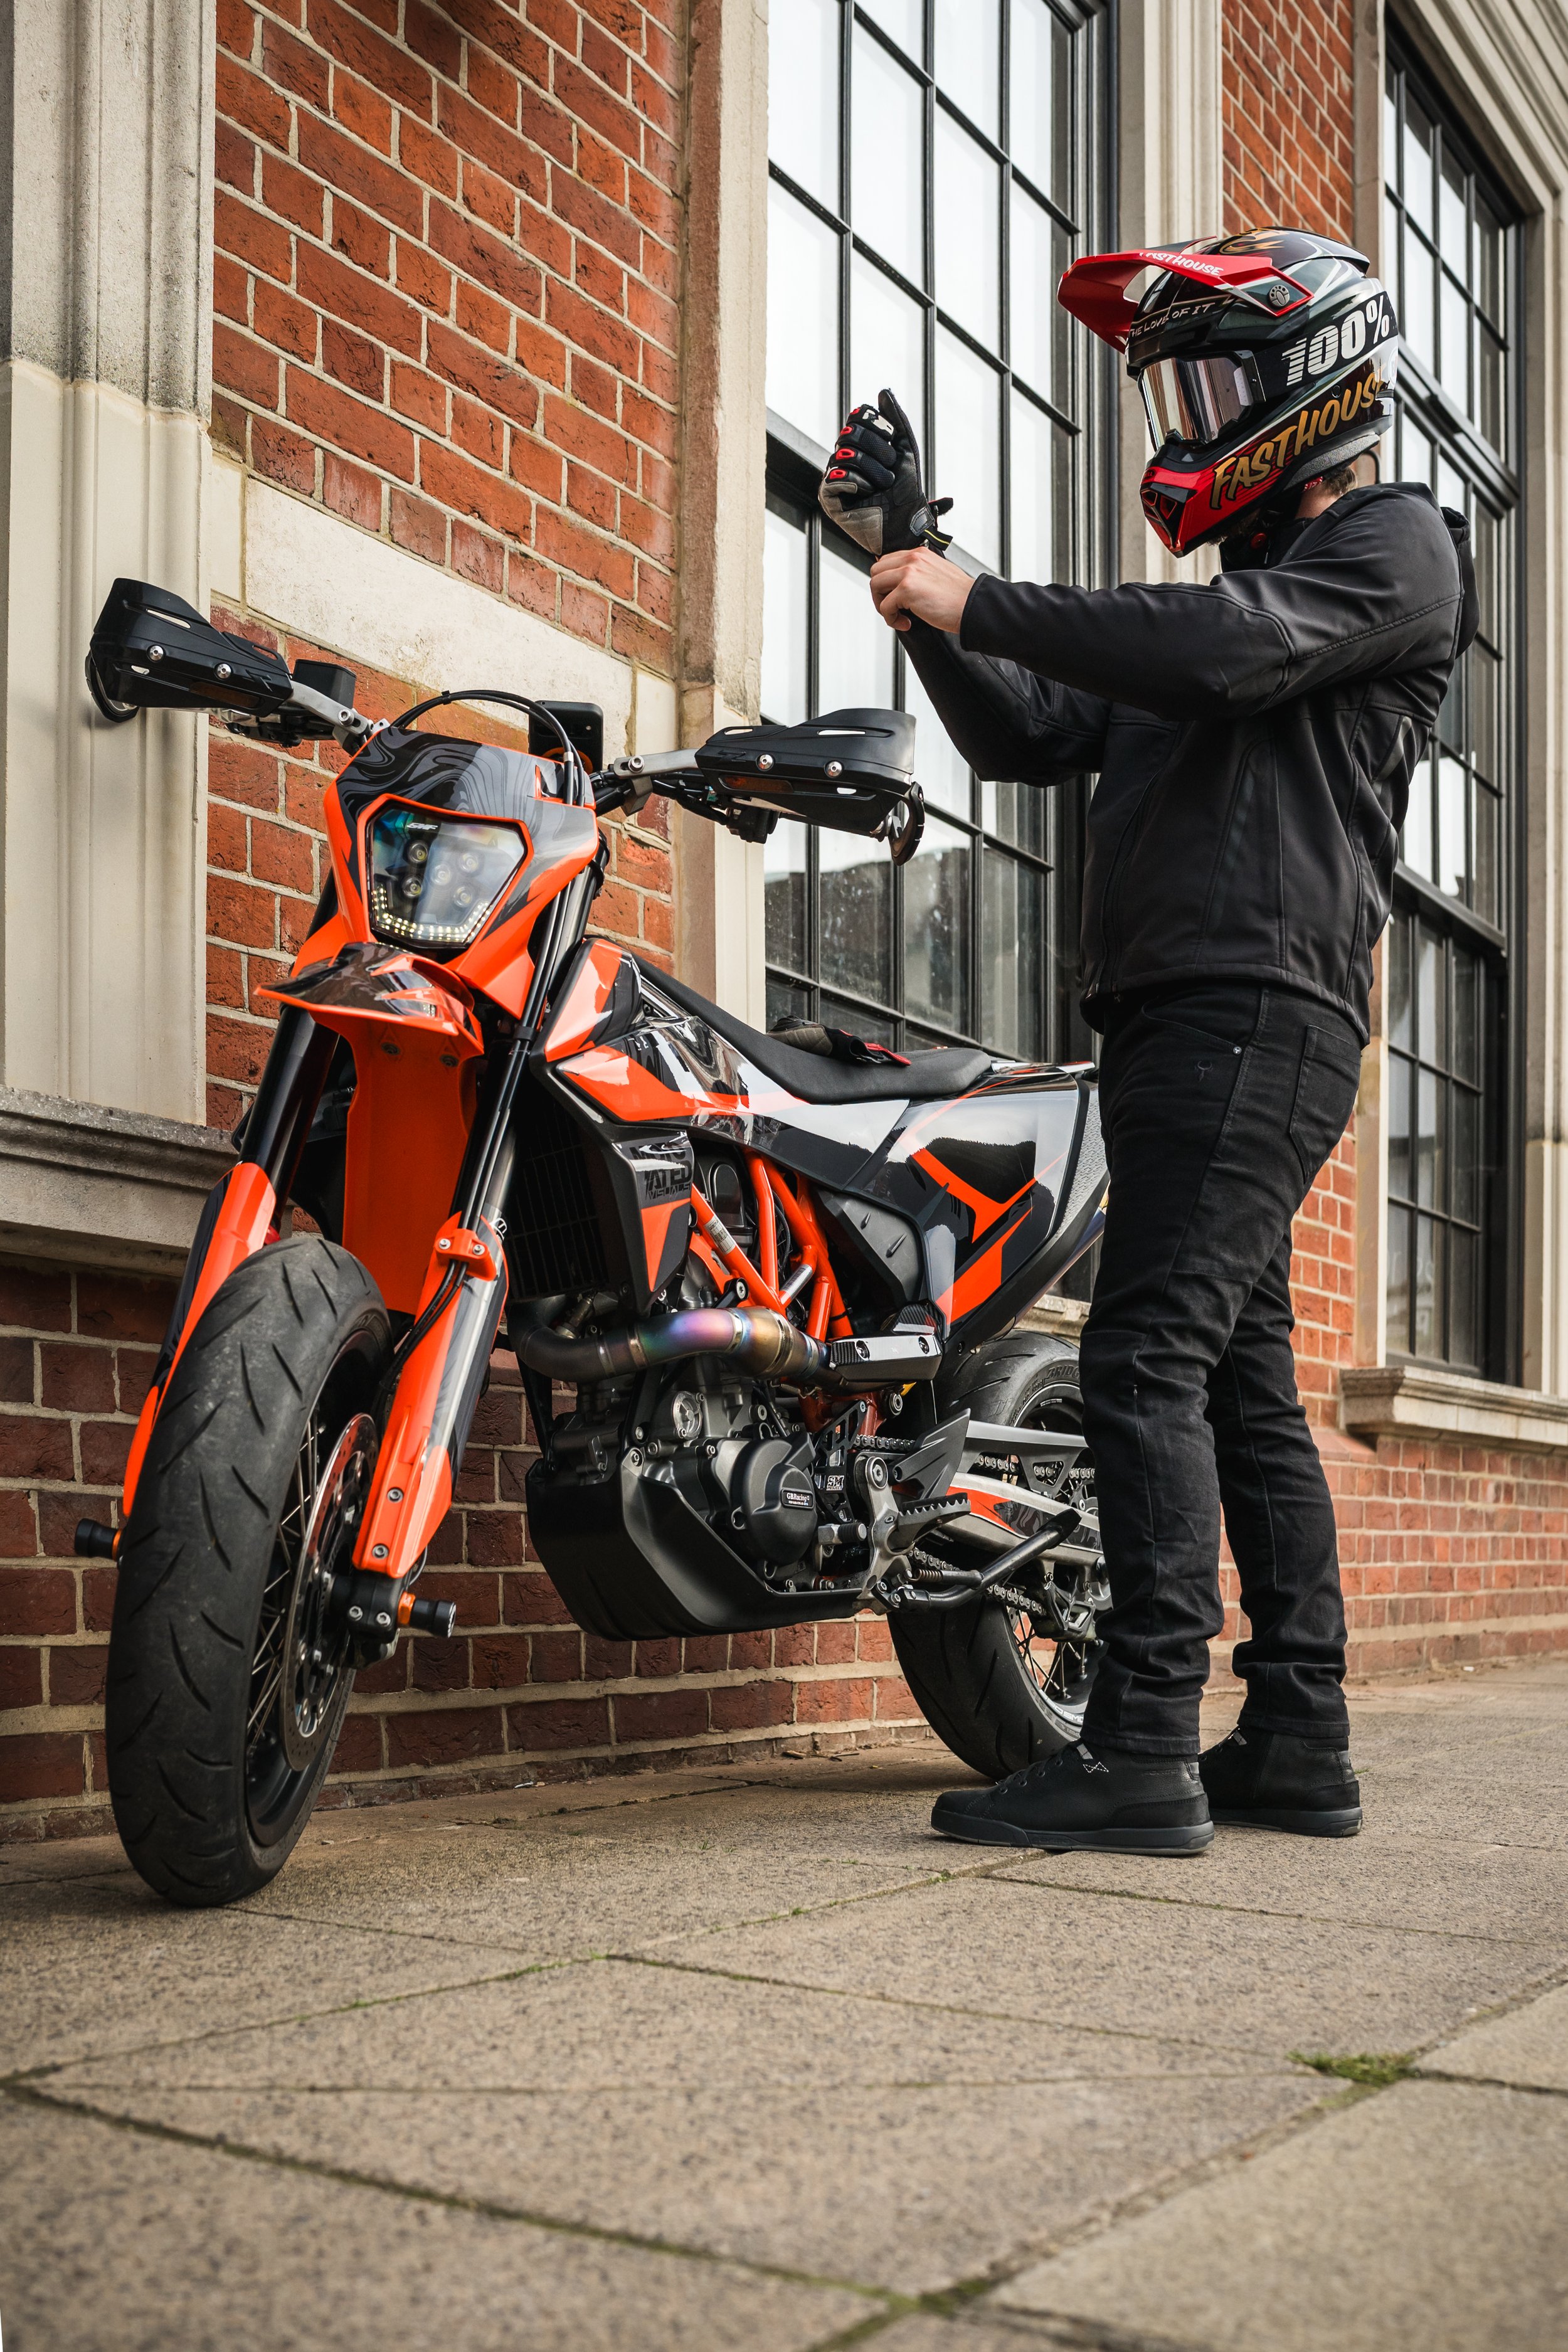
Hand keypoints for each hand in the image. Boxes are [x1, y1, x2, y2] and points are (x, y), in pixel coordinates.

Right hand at [818, 388, 952, 557]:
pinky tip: (866, 495)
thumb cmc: (907, 490)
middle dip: (879, 451)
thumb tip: (883, 391)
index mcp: (859, 443)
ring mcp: (833, 475)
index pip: (858, 415)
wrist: (906, 523)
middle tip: (890, 472)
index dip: (879, 428)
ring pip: (846, 453)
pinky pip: (838, 475)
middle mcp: (842, 456)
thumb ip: (897, 419)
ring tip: (881, 486)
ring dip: (873, 471)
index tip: (893, 448)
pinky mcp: (827, 496)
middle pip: (851, 432)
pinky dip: (859, 484)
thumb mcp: (906, 449)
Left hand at [870, 547, 973, 635]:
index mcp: (919, 554)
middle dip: (880, 592)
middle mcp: (912, 559)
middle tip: (892, 607)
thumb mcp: (937, 573)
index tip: (893, 595)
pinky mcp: (906, 590)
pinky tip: (906, 623)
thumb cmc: (959, 596)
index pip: (887, 561)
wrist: (972, 606)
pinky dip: (891, 619)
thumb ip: (919, 573)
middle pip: (877, 571)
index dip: (886, 581)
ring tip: (897, 615)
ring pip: (875, 585)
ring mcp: (908, 573)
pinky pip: (885, 606)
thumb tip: (901, 584)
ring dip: (882, 605)